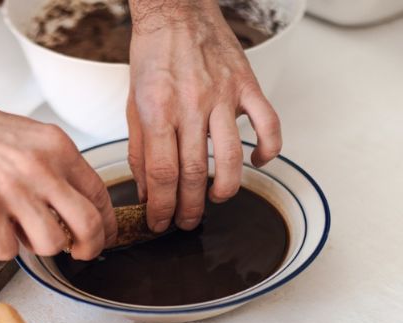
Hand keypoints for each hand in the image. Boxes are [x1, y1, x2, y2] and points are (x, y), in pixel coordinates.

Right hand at [0, 93, 116, 260]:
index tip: (101, 237)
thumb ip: (55, 170)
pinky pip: (8, 251)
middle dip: (88, 249)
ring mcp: (12, 189)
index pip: (100, 195)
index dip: (106, 225)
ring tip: (19, 230)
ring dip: (38, 247)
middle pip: (88, 225)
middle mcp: (40, 167)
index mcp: (57, 148)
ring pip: (51, 244)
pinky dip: (1, 248)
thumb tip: (73, 213)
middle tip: (78, 254)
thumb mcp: (30, 139)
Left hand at [127, 1, 281, 232]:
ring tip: (216, 199)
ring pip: (232, 155)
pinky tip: (258, 163)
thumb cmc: (154, 56)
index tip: (161, 222)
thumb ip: (140, 150)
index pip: (162, 173)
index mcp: (158, 110)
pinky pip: (268, 124)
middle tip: (187, 222)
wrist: (176, 10)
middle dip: (190, 207)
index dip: (162, 206)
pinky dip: (269, 150)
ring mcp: (222, 95)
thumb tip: (146, 191)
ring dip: (226, 188)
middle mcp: (191, 105)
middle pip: (195, 172)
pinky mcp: (246, 85)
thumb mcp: (134, 105)